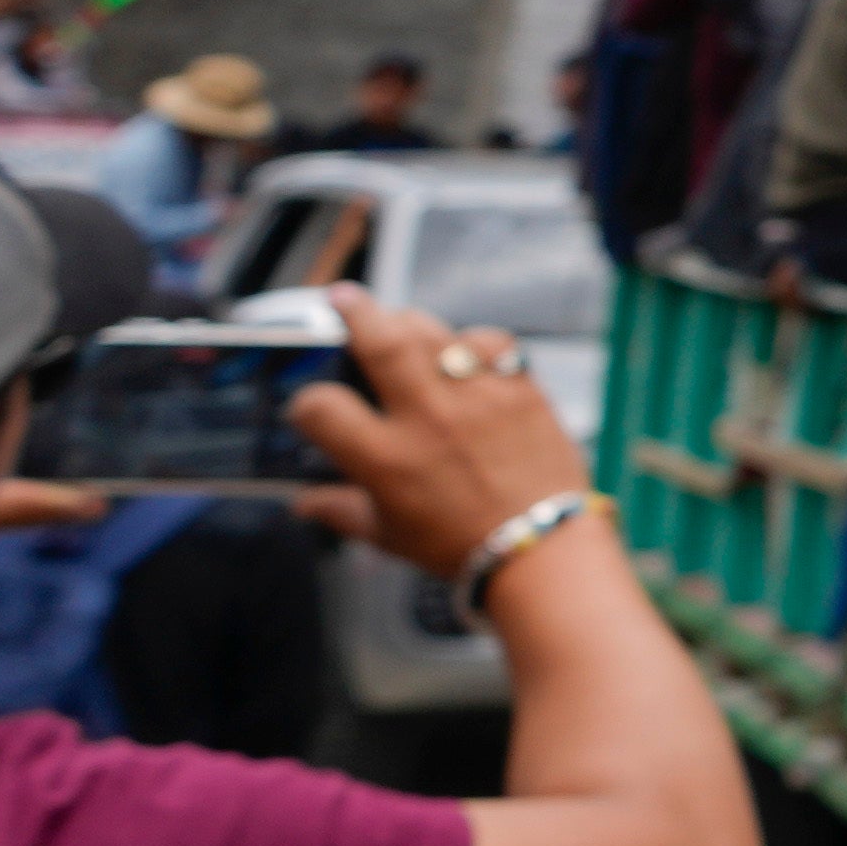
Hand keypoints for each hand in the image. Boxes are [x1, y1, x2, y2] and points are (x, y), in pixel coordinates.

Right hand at [284, 286, 585, 587]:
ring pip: (433, 331)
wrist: (542, 546)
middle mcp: (426, 418)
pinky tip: (463, 350)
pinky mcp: (519, 388)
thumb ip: (341, 512)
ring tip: (397, 320)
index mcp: (385, 458)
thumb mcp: (388, 536)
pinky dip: (472, 340)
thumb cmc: (461, 545)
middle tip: (344, 299)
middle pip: (380, 341)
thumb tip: (303, 503)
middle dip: (356, 311)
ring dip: (409, 320)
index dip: (306, 402)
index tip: (312, 404)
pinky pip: (491, 342)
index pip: (321, 407)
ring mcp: (476, 397)